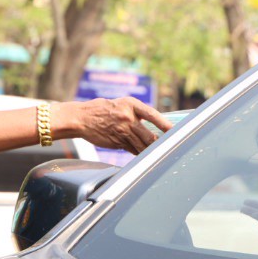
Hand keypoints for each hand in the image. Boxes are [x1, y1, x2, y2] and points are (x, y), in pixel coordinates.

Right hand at [55, 97, 173, 154]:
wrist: (81, 118)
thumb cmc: (102, 110)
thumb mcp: (120, 105)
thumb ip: (135, 113)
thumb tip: (153, 123)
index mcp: (130, 104)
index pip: (152, 115)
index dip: (165, 124)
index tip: (175, 130)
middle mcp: (127, 118)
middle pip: (149, 135)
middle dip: (159, 143)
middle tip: (168, 147)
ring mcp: (122, 131)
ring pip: (142, 145)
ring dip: (150, 150)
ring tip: (158, 153)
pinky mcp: (117, 142)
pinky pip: (132, 150)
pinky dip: (139, 152)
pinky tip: (142, 154)